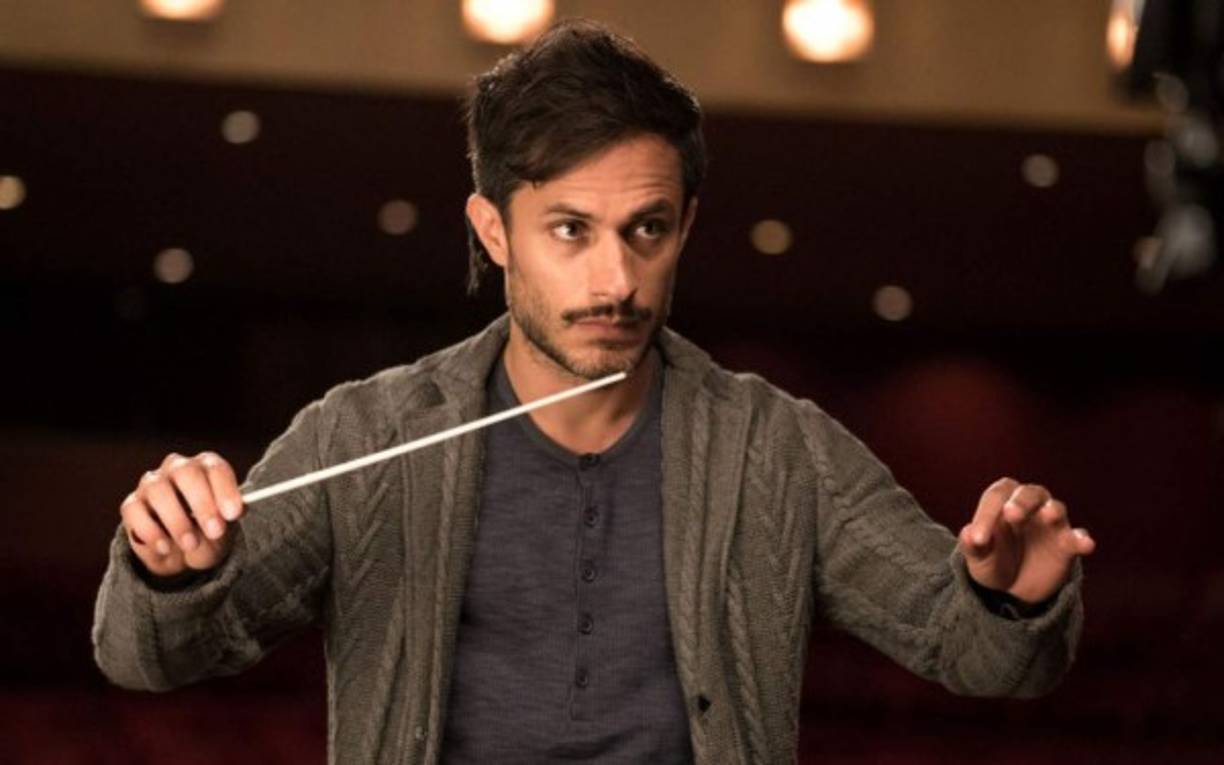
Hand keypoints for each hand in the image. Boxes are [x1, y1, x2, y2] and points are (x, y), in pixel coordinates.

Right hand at [119, 452, 245, 577]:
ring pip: (158, 490)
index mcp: (206, 467)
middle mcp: (178, 469)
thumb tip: (225, 516)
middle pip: (186, 472)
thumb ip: (224, 523)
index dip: (225, 489)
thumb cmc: (208, 533)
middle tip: (215, 531)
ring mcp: (152, 485)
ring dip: (177, 520)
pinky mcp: (131, 505)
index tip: (233, 514)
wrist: (181, 554)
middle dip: (202, 503)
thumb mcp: (224, 532)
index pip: (215, 468)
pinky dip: (151, 531)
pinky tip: (165, 548)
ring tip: (191, 544)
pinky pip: (134, 511)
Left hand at [958, 477, 1095, 604]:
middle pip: (1029, 493)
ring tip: (1049, 514)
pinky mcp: (1067, 545)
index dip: (986, 514)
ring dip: (1052, 510)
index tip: (977, 539)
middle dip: (1021, 502)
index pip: (996, 497)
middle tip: (1011, 514)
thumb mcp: (978, 558)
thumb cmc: (993, 562)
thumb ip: (972, 546)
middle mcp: (1030, 507)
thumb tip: (967, 534)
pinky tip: (1085, 544)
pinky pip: (1077, 538)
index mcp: (1002, 503)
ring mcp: (1051, 524)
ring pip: (1056, 508)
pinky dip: (1082, 539)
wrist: (1013, 590)